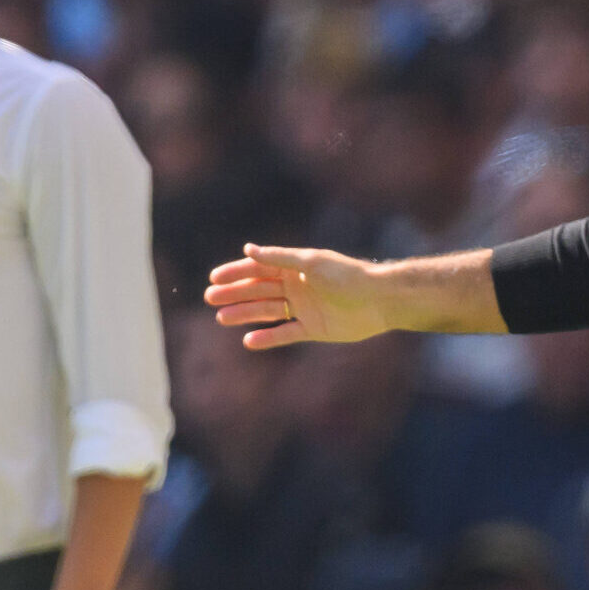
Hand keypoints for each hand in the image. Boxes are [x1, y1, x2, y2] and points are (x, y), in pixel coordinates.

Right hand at [206, 244, 386, 349]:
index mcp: (296, 267)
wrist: (379, 300)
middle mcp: (297, 286)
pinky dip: (268, 338)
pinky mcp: (313, 329)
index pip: (259, 268)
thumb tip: (248, 249)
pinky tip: (248, 340)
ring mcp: (304, 308)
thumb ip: (279, 258)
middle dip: (235, 294)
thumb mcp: (310, 263)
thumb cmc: (346, 275)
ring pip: (268, 311)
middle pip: (259, 290)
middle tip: (210, 299)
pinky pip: (285, 334)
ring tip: (222, 318)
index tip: (214, 278)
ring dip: (245, 314)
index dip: (236, 272)